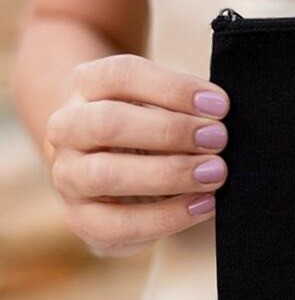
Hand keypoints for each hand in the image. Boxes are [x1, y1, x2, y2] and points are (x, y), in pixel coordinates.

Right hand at [45, 53, 229, 256]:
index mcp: (88, 84)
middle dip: (171, 131)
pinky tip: (204, 204)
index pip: (121, 75)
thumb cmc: (155, 125)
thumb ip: (187, 105)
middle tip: (218, 138)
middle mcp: (67, 127)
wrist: (120, 168)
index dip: (174, 89)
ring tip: (215, 172)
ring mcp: (68, 175)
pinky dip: (166, 216)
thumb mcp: (164, 103)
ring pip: (105, 174)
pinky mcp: (81, 218)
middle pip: (108, 122)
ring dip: (169, 174)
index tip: (220, 105)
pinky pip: (117, 224)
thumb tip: (222, 114)